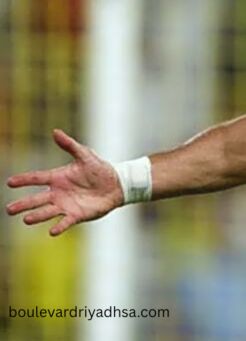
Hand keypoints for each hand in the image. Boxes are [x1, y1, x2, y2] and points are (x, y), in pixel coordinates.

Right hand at [6, 130, 123, 235]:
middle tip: (9, 209)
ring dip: (37, 216)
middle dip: (23, 204)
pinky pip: (66, 222)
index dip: (24, 180)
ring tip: (26, 219)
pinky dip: (59, 226)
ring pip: (47, 212)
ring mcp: (66, 205)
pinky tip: (52, 231)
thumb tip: (55, 131)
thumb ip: (70, 145)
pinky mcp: (77, 215)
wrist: (116, 184)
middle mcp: (58, 193)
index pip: (37, 178)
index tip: (10, 182)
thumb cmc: (99, 169)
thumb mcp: (85, 155)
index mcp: (57, 178)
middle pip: (37, 199)